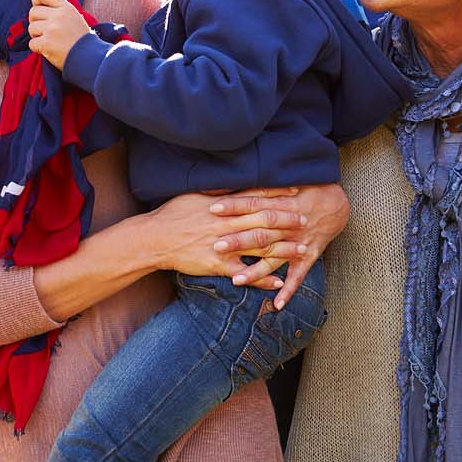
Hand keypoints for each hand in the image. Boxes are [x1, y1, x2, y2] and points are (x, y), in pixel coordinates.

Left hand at [26, 0, 90, 70]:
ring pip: (31, 28)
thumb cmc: (82, 40)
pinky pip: (31, 43)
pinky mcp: (46, 43)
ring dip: (36, 36)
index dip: (37, 0)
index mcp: (66, 7)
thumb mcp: (75, 17)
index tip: (38, 8)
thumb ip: (60, 10)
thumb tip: (42, 5)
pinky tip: (48, 50)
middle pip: (33, 12)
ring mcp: (51, 29)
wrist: (90, 58)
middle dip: (35, 22)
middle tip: (44, 31)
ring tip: (49, 41)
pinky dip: (37, 48)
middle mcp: (58, 16)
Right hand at [143, 187, 313, 291]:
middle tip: (305, 219)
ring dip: (283, 248)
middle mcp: (227, 224)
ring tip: (302, 249)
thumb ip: (218, 191)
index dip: (277, 195)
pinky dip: (262, 279)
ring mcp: (224, 246)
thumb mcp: (194, 194)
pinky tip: (278, 282)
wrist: (155, 239)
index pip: (256, 197)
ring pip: (260, 247)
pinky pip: (245, 273)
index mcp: (223, 206)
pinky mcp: (218, 265)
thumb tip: (234, 180)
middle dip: (287, 220)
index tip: (296, 193)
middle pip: (264, 221)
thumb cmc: (173, 214)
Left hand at [229, 183, 349, 308]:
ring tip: (236, 281)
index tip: (213, 208)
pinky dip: (288, 291)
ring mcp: (298, 243)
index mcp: (282, 204)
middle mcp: (289, 226)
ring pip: (275, 259)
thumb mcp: (285, 184)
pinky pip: (298, 276)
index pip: (254, 204)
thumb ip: (261, 187)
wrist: (337, 204)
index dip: (234, 205)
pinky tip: (276, 305)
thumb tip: (235, 183)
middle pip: (261, 233)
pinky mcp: (308, 256)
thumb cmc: (306, 191)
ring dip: (256, 271)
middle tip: (217, 246)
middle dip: (239, 241)